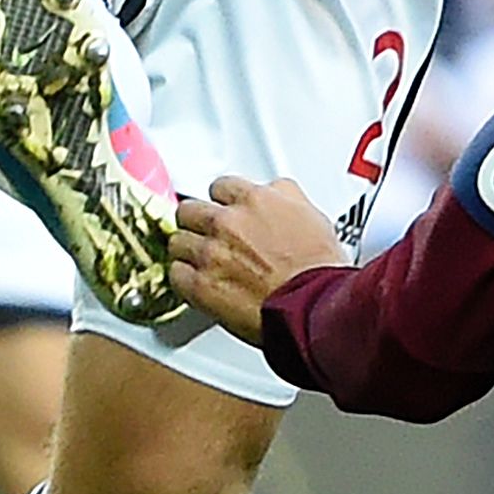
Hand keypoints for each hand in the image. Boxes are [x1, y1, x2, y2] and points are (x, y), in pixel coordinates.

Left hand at [171, 174, 344, 343]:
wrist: (312, 308)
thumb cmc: (318, 270)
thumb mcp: (313, 216)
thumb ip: (285, 198)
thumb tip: (277, 193)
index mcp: (255, 200)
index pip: (221, 186)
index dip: (223, 200)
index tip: (224, 209)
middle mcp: (227, 222)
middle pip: (190, 210)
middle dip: (197, 222)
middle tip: (207, 235)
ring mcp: (210, 253)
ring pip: (177, 242)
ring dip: (188, 251)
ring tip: (202, 262)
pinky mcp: (200, 285)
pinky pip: (176, 274)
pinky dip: (184, 278)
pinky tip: (197, 282)